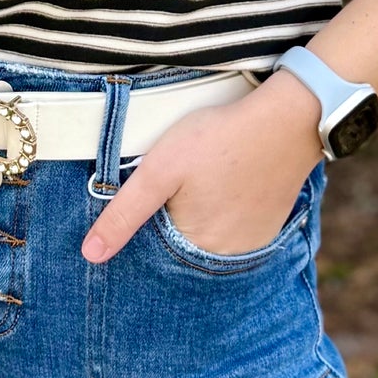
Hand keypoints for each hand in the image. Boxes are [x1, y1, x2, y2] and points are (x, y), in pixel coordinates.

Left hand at [80, 75, 324, 263]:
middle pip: (183, 242)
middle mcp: (225, 258)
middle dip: (175, 214)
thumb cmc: (218, 139)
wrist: (286, 119)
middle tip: (186, 174)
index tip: (158, 186)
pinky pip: (236, 227)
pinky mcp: (270, 225)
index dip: (149, 216)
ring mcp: (253, 243)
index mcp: (195, 249)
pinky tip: (226, 181)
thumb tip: (90, 254)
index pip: (155, 248)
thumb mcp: (161, 168)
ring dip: (201, 213)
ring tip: (205, 175)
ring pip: (210, 235)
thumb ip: (125, 212)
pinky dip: (227, 209)